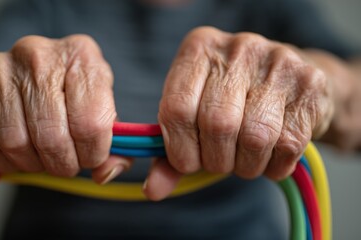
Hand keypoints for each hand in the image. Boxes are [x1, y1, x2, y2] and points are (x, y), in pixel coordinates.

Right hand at [0, 35, 130, 179]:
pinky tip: (14, 153)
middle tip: (64, 164)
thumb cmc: (66, 99)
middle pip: (53, 136)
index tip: (90, 157)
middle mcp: (39, 53)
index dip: (93, 152)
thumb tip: (105, 172)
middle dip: (62, 163)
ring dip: (32, 164)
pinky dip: (2, 161)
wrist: (15, 81)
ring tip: (39, 156)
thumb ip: (115, 146)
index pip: (92, 122)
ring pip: (17, 143)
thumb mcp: (99, 112)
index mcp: (81, 55)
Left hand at [144, 27, 332, 199]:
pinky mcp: (310, 85)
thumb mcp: (195, 117)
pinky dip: (274, 166)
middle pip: (217, 124)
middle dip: (216, 159)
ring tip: (245, 159)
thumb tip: (153, 190)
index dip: (179, 147)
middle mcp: (238, 48)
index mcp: (199, 49)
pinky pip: (287, 146)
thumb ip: (171, 153)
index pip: (177, 108)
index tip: (188, 160)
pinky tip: (270, 156)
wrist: (292, 82)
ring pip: (255, 137)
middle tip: (220, 161)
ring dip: (246, 165)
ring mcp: (278, 62)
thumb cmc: (235, 101)